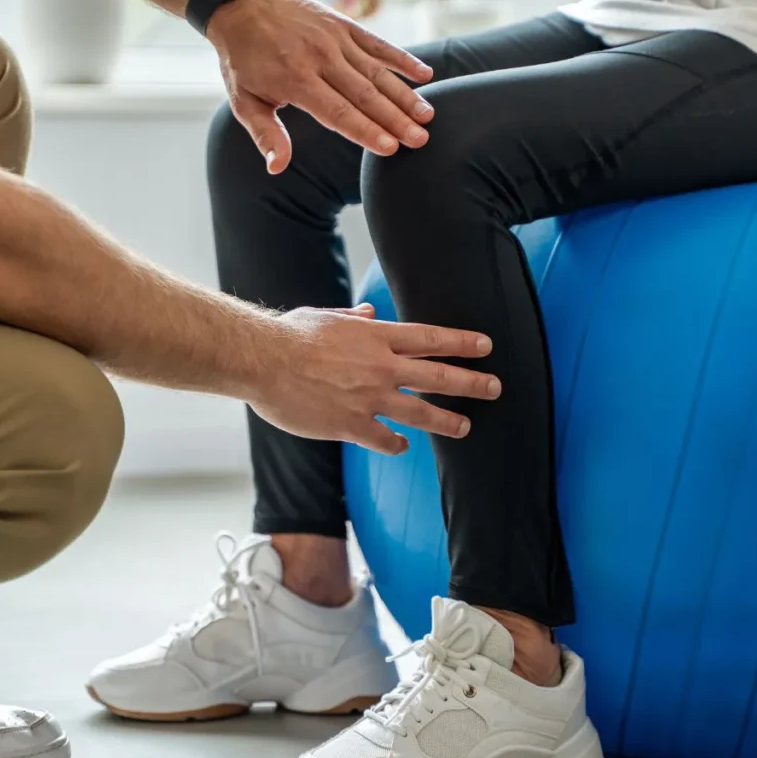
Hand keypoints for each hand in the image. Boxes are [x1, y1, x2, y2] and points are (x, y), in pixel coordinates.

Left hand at [207, 0, 435, 173]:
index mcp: (296, 81)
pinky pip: (378, 44)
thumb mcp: (244, 101)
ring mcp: (335, 39)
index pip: (338, 112)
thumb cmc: (243, 60)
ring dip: (405, 95)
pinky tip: (425, 74)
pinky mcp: (344, 25)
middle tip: (421, 140)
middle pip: (365, 95)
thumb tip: (277, 167)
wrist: (241, 4)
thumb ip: (266, 134)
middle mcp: (320, 58)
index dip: (366, 131)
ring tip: (428, 115)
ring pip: (377, 72)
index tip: (390, 148)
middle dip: (396, 119)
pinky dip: (402, 59)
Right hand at [247, 304, 500, 454]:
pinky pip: (384, 439)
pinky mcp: (351, 425)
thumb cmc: (289, 335)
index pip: (431, 339)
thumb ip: (352, 318)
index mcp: (376, 337)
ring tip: (465, 426)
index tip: (485, 346)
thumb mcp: (324, 317)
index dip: (462, 343)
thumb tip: (369, 311)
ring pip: (421, 412)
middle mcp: (381, 367)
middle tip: (494, 387)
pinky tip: (401, 445)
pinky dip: (396, 443)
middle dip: (471, 382)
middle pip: (438, 376)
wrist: (262, 361)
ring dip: (447, 420)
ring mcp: (369, 398)